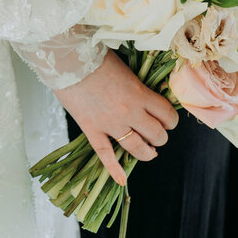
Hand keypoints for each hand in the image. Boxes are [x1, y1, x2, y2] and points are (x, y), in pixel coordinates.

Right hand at [54, 51, 178, 185]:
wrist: (67, 60)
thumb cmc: (94, 57)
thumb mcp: (124, 67)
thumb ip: (135, 83)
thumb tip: (142, 91)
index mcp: (140, 94)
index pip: (167, 114)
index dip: (170, 119)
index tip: (167, 119)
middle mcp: (130, 112)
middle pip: (156, 134)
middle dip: (160, 136)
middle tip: (156, 133)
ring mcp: (111, 124)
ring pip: (137, 148)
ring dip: (147, 152)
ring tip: (148, 151)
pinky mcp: (92, 130)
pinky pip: (105, 154)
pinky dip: (114, 169)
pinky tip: (121, 180)